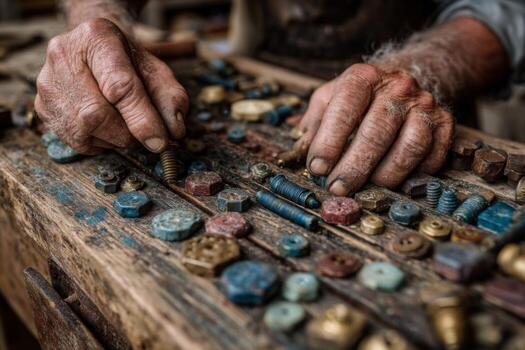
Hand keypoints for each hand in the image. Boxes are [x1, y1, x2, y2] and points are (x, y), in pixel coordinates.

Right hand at [35, 18, 187, 153]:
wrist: (95, 51)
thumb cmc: (128, 62)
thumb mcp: (156, 71)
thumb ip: (171, 98)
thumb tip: (174, 131)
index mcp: (96, 38)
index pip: (119, 86)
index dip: (141, 119)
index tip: (159, 142)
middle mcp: (63, 56)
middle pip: (96, 114)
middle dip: (127, 133)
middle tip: (145, 135)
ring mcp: (48, 83)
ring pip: (84, 131)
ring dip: (114, 139)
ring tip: (125, 124)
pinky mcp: (42, 107)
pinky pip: (75, 141)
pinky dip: (99, 142)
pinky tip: (107, 127)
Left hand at [295, 63, 453, 194]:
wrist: (406, 76)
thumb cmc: (360, 96)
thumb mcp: (330, 98)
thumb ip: (313, 123)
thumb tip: (298, 153)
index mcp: (363, 78)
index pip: (345, 108)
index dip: (329, 141)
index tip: (317, 167)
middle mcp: (397, 88)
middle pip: (377, 131)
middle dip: (354, 165)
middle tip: (337, 188)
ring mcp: (424, 105)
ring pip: (410, 145)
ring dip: (386, 174)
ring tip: (367, 187)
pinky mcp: (445, 123)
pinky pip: (433, 155)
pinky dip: (414, 174)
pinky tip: (396, 181)